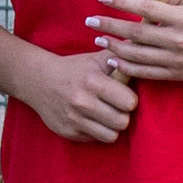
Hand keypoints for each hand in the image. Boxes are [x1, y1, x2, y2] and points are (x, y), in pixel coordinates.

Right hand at [11, 55, 140, 144]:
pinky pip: (95, 140)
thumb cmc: (75, 69)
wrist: (39, 81)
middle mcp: (82, 101)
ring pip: (111, 136)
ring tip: (106, 116)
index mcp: (92, 81)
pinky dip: (97, 132)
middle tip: (115, 107)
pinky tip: (92, 120)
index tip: (123, 95)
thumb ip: (121, 54)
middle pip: (122, 121)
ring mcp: (73, 119)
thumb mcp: (96, 58)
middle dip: (122, 115)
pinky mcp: (68, 132)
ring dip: (111, 127)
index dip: (129, 99)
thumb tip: (143, 42)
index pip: (129, 102)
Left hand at [86, 0, 182, 87]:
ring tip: (98, 38)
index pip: (145, 7)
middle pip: (135, 32)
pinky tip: (114, 59)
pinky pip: (146, 73)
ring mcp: (177, 60)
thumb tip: (143, 0)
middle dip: (109, 25)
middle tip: (90, 20)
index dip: (121, 2)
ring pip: (136, 55)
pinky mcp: (177, 75)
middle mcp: (178, 40)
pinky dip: (127, 67)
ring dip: (113, 47)